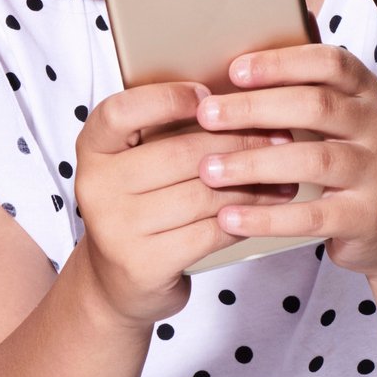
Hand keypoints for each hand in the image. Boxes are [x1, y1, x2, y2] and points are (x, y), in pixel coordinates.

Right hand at [73, 83, 294, 324]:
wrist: (119, 279)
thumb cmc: (140, 208)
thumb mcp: (135, 165)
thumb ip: (165, 135)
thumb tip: (237, 103)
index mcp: (92, 150)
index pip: (120, 112)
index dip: (166, 99)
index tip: (208, 97)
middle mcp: (96, 186)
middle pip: (178, 154)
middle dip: (238, 143)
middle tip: (280, 138)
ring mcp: (116, 227)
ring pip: (202, 195)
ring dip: (252, 185)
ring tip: (283, 177)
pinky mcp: (143, 262)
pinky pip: (209, 232)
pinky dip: (244, 219)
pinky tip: (265, 211)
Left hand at [196, 44, 376, 275]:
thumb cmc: (341, 153)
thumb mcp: (329, 116)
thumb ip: (290, 92)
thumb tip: (218, 76)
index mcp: (362, 92)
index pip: (329, 63)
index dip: (281, 63)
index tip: (234, 71)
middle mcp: (375, 126)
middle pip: (316, 106)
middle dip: (255, 108)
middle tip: (206, 115)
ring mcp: (375, 172)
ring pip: (314, 160)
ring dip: (254, 163)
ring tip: (209, 169)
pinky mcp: (365, 216)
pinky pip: (313, 215)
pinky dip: (268, 217)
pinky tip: (229, 217)